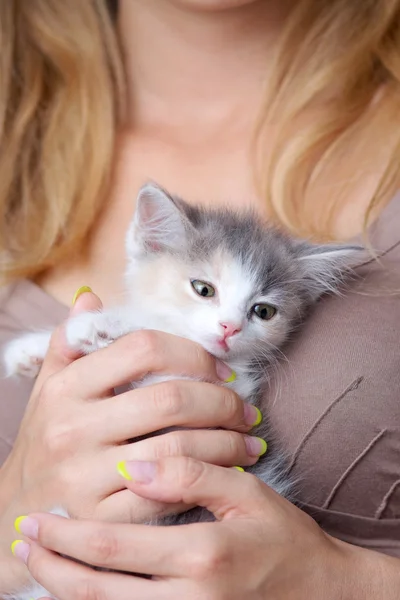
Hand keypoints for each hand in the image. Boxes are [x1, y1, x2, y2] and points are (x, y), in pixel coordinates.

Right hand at [0, 291, 262, 592]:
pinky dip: (205, 482)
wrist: (14, 511)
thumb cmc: (45, 441)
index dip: (194, 353)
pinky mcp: (102, 520)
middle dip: (223, 402)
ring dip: (227, 444)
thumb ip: (71, 342)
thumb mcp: (50, 387)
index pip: (144, 348)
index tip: (221, 371)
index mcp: (67, 387)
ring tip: (247, 445)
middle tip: (246, 410)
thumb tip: (91, 297)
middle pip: (171, 398)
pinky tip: (223, 476)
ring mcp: (85, 476)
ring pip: (178, 449)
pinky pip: (169, 496)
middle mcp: (72, 428)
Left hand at [13, 457, 399, 599]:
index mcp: (202, 556)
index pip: (115, 547)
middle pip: (96, 588)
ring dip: (61, 588)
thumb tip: (138, 465)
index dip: (67, 534)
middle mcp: (188, 599)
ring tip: (34, 560)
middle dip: (51, 563)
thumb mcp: (247, 494)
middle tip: (22, 537)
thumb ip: (193, 474)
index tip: (37, 516)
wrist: (317, 593)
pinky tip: (73, 583)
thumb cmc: (282, 537)